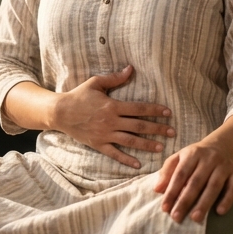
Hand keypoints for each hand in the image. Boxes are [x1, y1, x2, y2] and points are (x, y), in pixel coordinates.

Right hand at [50, 66, 174, 167]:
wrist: (60, 112)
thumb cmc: (78, 96)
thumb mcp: (95, 83)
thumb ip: (115, 78)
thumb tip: (131, 69)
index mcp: (112, 105)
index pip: (139, 109)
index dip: (155, 110)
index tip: (168, 113)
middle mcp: (111, 121)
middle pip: (139, 126)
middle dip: (157, 129)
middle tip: (172, 132)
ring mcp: (105, 134)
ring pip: (130, 141)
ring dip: (147, 145)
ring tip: (161, 148)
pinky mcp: (98, 144)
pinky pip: (115, 154)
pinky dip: (126, 159)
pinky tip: (138, 164)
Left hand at [153, 138, 232, 223]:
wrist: (226, 145)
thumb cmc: (197, 156)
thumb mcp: (181, 157)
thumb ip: (168, 171)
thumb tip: (157, 189)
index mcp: (192, 154)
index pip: (180, 174)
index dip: (171, 191)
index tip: (165, 208)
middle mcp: (208, 159)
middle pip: (196, 182)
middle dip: (185, 201)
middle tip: (176, 217)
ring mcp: (223, 166)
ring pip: (214, 186)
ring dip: (204, 203)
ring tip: (195, 218)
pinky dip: (227, 200)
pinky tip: (220, 212)